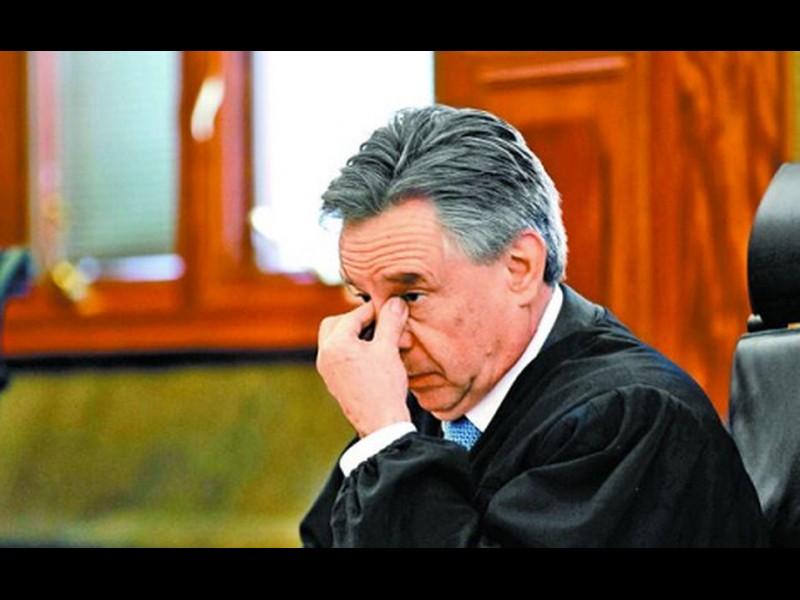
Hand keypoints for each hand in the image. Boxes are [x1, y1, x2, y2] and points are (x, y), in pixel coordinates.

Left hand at [317, 297, 410, 436]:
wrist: (380, 424)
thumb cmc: (384, 387)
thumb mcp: (389, 349)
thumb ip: (390, 321)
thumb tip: (395, 301)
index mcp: (335, 345)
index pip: (354, 315)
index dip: (375, 310)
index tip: (391, 308)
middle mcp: (325, 356)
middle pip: (335, 324)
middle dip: (357, 320)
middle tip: (379, 322)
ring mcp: (327, 371)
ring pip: (336, 340)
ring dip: (356, 335)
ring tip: (380, 339)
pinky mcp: (334, 382)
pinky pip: (339, 356)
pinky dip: (354, 350)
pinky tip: (375, 356)